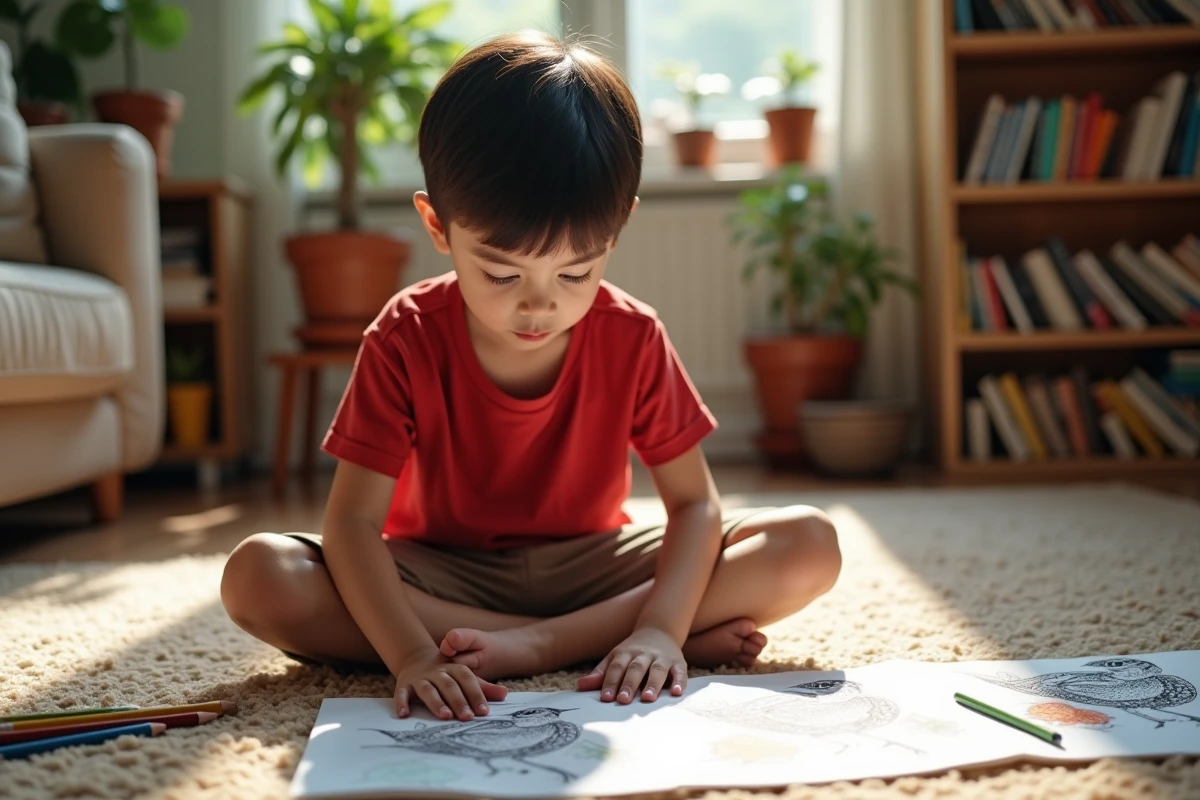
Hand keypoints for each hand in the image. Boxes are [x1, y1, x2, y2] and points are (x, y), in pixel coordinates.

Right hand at [392, 646, 507, 719]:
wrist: (416, 659)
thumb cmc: (446, 674)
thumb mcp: (464, 677)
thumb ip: (483, 687)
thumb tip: (505, 694)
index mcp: (454, 668)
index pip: (467, 679)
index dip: (476, 694)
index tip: (484, 711)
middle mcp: (437, 672)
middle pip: (449, 685)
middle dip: (458, 701)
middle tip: (467, 717)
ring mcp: (420, 678)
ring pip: (428, 689)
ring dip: (436, 702)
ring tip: (445, 716)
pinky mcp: (404, 685)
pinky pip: (402, 693)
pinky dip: (402, 703)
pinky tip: (404, 714)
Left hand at [576, 627, 686, 703]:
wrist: (660, 630)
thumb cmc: (633, 651)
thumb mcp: (615, 657)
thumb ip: (600, 673)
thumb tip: (580, 686)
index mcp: (625, 653)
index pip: (616, 667)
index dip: (610, 682)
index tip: (605, 697)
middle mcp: (644, 654)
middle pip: (635, 668)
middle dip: (629, 684)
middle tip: (623, 700)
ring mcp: (662, 658)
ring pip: (657, 670)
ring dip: (652, 684)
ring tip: (647, 698)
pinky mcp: (678, 663)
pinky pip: (680, 672)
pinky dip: (680, 682)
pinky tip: (677, 693)